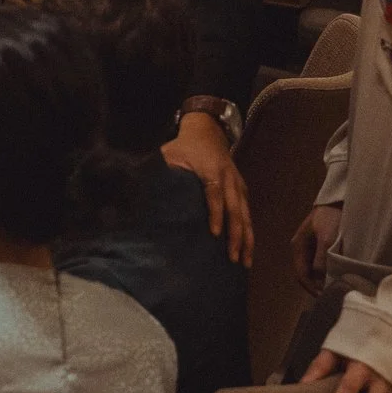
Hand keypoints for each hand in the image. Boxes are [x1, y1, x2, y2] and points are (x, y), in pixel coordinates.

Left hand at [164, 110, 254, 265]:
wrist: (208, 130)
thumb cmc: (184, 145)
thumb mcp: (170, 153)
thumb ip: (161, 171)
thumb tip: (142, 191)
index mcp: (211, 171)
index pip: (215, 195)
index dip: (216, 214)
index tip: (215, 233)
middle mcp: (229, 180)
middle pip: (236, 209)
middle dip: (236, 234)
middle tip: (233, 257)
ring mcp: (238, 185)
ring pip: (246, 215)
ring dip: (246, 238)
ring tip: (244, 262)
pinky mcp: (242, 190)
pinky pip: (248, 214)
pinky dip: (249, 232)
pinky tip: (247, 250)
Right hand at [293, 203, 342, 293]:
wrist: (340, 199)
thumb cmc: (331, 218)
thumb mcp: (326, 238)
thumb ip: (321, 259)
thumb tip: (320, 281)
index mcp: (297, 247)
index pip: (300, 274)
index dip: (311, 287)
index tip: (324, 296)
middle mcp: (301, 249)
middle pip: (305, 273)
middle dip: (315, 285)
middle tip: (330, 295)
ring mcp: (310, 247)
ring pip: (313, 269)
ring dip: (321, 279)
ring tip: (334, 286)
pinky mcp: (320, 245)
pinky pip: (320, 263)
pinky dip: (327, 271)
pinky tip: (337, 275)